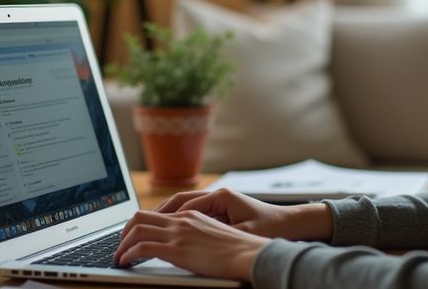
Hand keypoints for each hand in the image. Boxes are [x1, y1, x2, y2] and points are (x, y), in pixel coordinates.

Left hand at [112, 209, 268, 279]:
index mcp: (191, 215)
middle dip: (125, 231)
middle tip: (121, 245)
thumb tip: (186, 246)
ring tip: (119, 256)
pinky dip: (128, 253)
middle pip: (141, 216)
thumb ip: (196, 235)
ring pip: (137, 229)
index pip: (157, 213)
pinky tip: (125, 261)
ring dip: (122, 243)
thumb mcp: (214, 235)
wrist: (248, 253)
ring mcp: (177, 233)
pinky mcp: (176, 249)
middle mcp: (181, 220)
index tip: (133, 235)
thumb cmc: (238, 249)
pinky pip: (141, 247)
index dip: (140, 224)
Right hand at [152, 188, 333, 240]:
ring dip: (165, 216)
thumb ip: (214, 231)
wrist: (290, 224)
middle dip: (157, 214)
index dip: (164, 217)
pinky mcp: (221, 209)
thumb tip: (187, 232)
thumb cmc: (270, 227)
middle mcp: (217, 195)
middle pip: (179, 201)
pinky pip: (193, 213)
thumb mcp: (241, 232)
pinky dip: (178, 220)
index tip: (148, 228)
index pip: (184, 205)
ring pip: (183, 206)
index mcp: (221, 197)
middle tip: (138, 226)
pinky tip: (169, 232)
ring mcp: (218, 201)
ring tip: (147, 229)